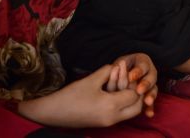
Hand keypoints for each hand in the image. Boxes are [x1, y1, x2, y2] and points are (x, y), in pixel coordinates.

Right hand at [17, 63, 142, 127]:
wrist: (53, 113)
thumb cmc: (71, 95)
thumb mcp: (91, 80)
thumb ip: (107, 71)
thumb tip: (118, 67)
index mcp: (111, 106)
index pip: (134, 95)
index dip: (133, 82)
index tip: (126, 71)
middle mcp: (112, 118)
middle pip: (137, 107)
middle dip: (136, 93)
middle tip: (128, 79)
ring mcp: (108, 123)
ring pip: (129, 112)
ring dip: (129, 99)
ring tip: (120, 83)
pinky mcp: (103, 124)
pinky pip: (120, 114)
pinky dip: (121, 104)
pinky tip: (113, 91)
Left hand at [109, 53, 157, 116]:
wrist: (119, 73)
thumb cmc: (119, 67)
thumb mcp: (119, 63)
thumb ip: (120, 68)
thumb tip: (118, 72)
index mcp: (143, 61)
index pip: (143, 65)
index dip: (137, 71)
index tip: (131, 77)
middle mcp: (149, 72)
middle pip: (151, 78)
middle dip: (145, 84)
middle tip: (139, 90)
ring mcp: (150, 85)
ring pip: (153, 90)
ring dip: (151, 96)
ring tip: (147, 102)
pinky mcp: (147, 97)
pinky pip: (150, 103)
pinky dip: (150, 108)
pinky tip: (149, 114)